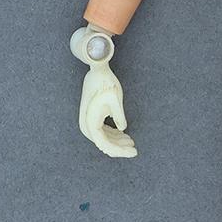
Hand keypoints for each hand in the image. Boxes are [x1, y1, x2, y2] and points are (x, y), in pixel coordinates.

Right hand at [71, 27, 135, 157]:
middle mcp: (86, 125)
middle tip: (134, 148)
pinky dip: (113, 135)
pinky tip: (123, 134)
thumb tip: (123, 129)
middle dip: (119, 147)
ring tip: (131, 141)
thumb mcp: (115, 99)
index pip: (105, 144)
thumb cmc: (106, 82)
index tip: (134, 152)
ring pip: (103, 139)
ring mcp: (88, 122)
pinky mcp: (92, 117)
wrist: (97, 70)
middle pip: (104, 144)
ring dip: (117, 141)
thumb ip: (119, 115)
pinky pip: (102, 132)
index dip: (120, 151)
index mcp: (90, 122)